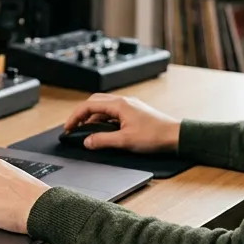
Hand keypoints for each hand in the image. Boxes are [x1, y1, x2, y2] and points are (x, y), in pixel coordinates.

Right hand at [64, 94, 180, 153]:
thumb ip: (103, 140)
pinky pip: (113, 112)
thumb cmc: (155, 136)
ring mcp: (129, 105)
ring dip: (92, 117)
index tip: (68, 128)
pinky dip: (103, 119)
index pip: (88, 105)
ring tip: (86, 131)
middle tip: (73, 127)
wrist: (175, 136)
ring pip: (103, 107)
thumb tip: (87, 141)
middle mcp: (123, 101)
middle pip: (94, 102)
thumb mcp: (125, 141)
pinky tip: (103, 131)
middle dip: (81, 114)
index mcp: (119, 104)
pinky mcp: (134, 112)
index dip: (75, 117)